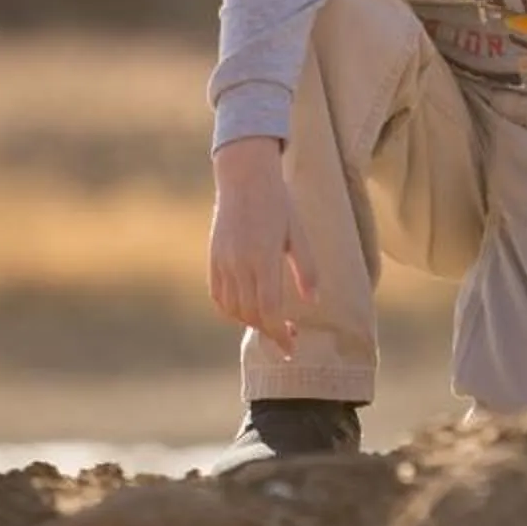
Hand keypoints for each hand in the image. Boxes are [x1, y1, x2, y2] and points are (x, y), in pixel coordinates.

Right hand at [208, 139, 316, 358]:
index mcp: (263, 257)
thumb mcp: (299, 233)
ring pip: (232, 309)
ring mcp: (223, 261)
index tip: (291, 348)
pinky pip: (218, 296)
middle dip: (269, 332)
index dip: (280, 335)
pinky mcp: (213, 258)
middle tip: (288, 336)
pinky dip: (231, 310)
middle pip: (251, 314)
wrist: (244, 177)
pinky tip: (247, 309)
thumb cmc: (278, 203)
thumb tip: (312, 301)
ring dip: (251, 322)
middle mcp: (239, 263)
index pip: (269, 310)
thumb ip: (306, 269)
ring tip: (271, 322)